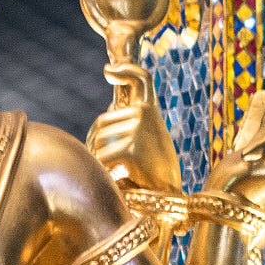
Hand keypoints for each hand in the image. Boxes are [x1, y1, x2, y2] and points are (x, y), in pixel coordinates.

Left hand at [86, 63, 182, 192]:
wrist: (169, 194)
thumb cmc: (155, 172)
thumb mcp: (147, 140)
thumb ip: (129, 124)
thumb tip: (106, 112)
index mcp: (150, 111)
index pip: (141, 80)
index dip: (127, 70)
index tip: (108, 70)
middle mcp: (144, 114)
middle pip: (103, 123)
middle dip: (95, 143)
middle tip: (104, 164)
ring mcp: (138, 128)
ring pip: (99, 142)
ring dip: (99, 160)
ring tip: (115, 173)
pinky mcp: (131, 147)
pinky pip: (102, 157)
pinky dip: (103, 171)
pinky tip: (116, 179)